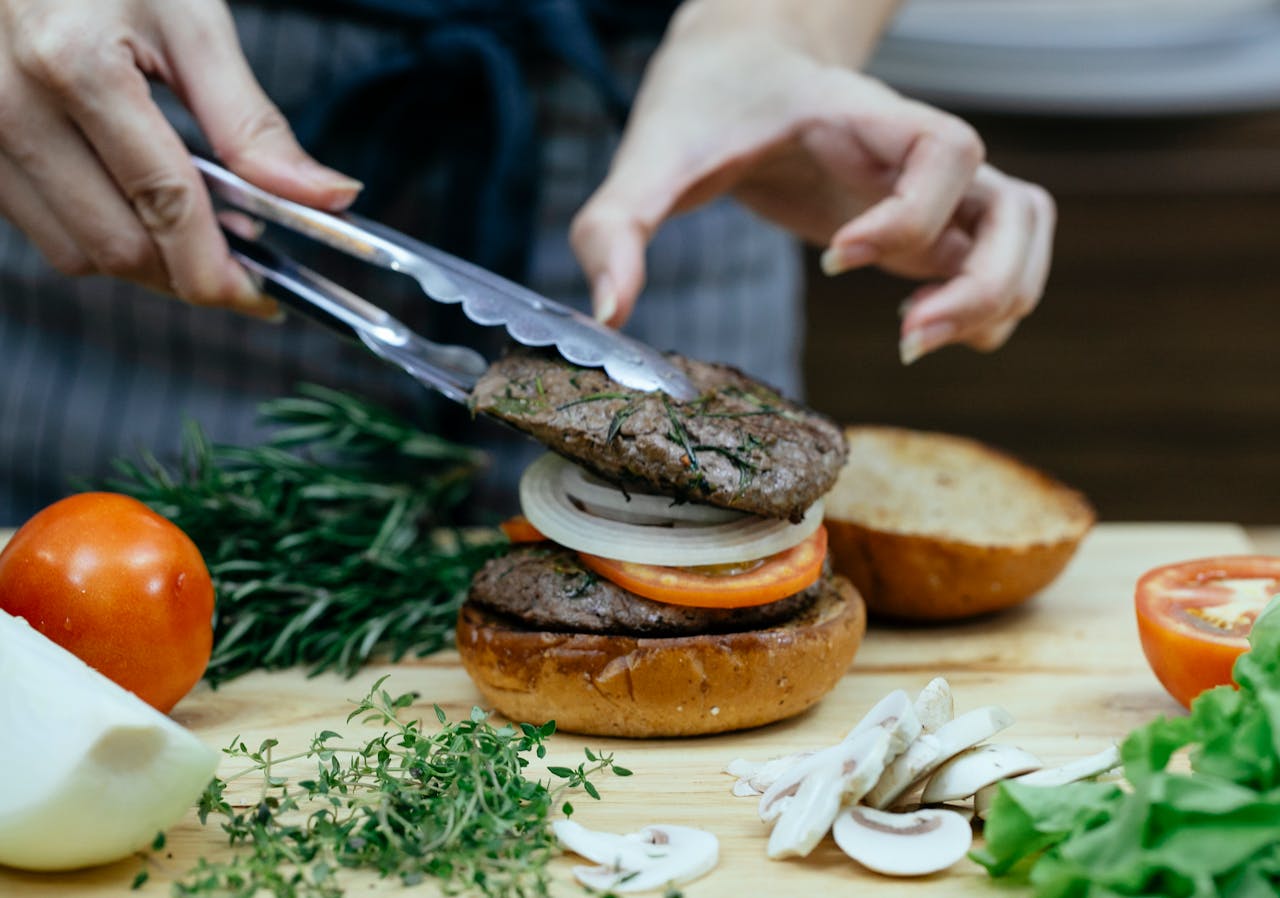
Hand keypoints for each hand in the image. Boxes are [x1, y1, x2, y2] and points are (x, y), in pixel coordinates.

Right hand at [0, 0, 359, 315]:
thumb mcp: (192, 23)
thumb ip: (253, 124)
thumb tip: (328, 199)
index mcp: (76, 67)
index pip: (165, 207)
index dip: (221, 270)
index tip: (265, 296)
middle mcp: (12, 106)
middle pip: (118, 248)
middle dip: (188, 272)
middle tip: (243, 259)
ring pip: (75, 252)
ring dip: (144, 258)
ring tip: (195, 224)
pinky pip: (41, 227)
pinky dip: (98, 232)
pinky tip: (138, 203)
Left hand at [571, 8, 1053, 362]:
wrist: (736, 69)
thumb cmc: (702, 106)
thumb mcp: (650, 159)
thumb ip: (615, 227)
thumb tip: (609, 315)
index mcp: (860, 119)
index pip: (943, 151)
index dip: (907, 214)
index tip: (835, 258)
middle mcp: (913, 155)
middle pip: (1021, 207)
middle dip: (982, 285)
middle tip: (904, 337)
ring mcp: (929, 191)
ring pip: (1027, 235)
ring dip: (998, 299)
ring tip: (917, 338)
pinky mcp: (925, 224)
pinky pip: (997, 260)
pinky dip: (987, 305)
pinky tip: (920, 329)